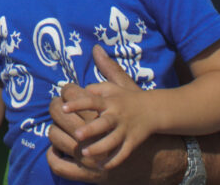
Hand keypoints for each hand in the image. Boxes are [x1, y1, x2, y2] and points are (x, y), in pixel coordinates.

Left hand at [47, 46, 168, 177]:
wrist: (155, 111)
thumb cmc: (129, 98)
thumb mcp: (117, 84)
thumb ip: (103, 73)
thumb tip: (95, 51)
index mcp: (110, 101)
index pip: (92, 100)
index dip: (78, 103)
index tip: (64, 106)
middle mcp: (117, 115)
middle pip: (103, 123)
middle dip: (90, 129)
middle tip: (76, 135)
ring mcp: (126, 130)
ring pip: (112, 141)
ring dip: (100, 148)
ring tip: (86, 155)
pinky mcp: (132, 142)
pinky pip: (123, 153)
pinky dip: (114, 160)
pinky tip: (102, 167)